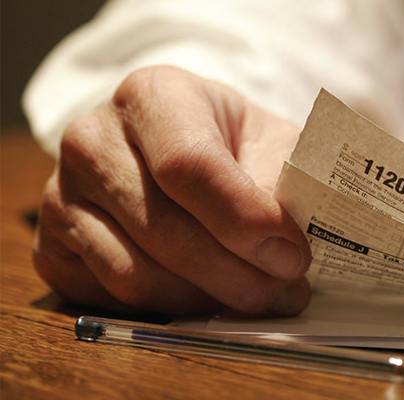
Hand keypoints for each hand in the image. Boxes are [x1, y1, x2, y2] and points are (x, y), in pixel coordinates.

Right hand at [33, 66, 311, 315]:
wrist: (179, 149)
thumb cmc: (232, 144)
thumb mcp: (271, 143)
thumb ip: (280, 185)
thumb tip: (283, 251)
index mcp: (153, 96)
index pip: (189, 164)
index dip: (244, 219)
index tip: (291, 255)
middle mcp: (92, 139)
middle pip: (165, 228)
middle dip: (238, 274)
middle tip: (288, 292)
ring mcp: (62, 195)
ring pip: (138, 273)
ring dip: (208, 299)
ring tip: (261, 298)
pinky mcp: (53, 248)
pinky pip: (114, 297)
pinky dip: (172, 309)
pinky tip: (212, 298)